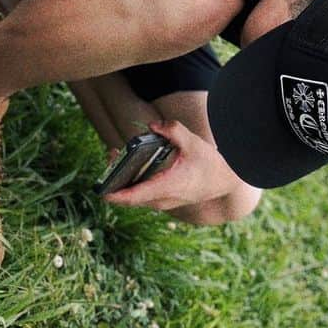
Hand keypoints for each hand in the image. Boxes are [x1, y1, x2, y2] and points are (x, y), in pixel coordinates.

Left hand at [102, 120, 236, 211]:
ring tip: (117, 157)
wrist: (225, 181)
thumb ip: (173, 131)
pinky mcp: (166, 200)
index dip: (116, 196)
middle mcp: (163, 199)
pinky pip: (144, 196)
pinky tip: (131, 167)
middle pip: (131, 197)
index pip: (135, 196)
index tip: (102, 192)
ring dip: (124, 182)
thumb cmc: (209, 164)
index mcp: (167, 187)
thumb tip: (153, 125)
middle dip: (116, 181)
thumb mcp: (193, 143)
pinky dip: (134, 184)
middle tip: (111, 156)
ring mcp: (164, 202)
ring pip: (137, 197)